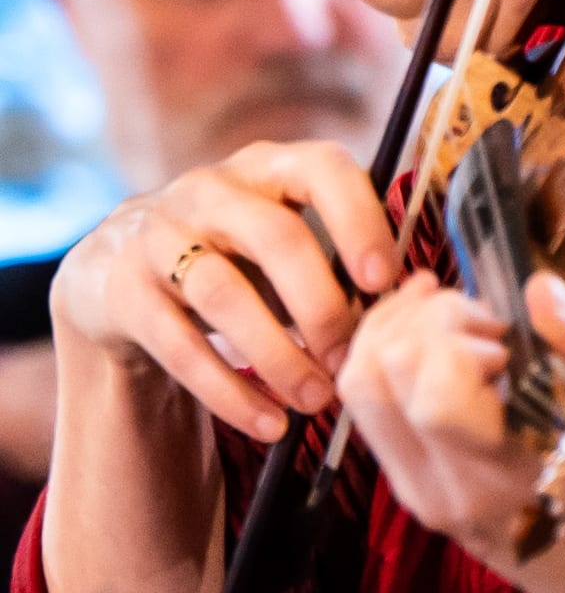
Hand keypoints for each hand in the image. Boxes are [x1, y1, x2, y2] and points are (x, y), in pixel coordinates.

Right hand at [50, 140, 399, 442]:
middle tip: (351, 360)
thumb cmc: (238, 261)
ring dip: (278, 355)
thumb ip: (344, 266)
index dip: (359, 220)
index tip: (385, 281)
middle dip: (322, 305)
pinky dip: (229, 391)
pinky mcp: (124, 291)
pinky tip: (270, 423)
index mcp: (268, 169)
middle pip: (275, 236)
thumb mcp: (286, 244)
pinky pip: (178, 344)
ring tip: (317, 400)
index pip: (322, 169)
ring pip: (222, 292)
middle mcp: (210, 191)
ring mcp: (159, 237)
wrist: (120, 278)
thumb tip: (415, 314)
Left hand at [336, 270, 564, 583]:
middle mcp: (440, 489)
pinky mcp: (403, 480)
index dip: (459, 341)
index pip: (432, 394)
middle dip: (424, 322)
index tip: (508, 344)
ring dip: (399, 331)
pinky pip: (369, 402)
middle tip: (483, 326)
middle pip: (374, 376)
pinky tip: (439, 338)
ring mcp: (412, 489)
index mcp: (500, 478)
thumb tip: (537, 287)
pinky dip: (393, 354)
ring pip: (356, 384)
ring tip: (458, 322)